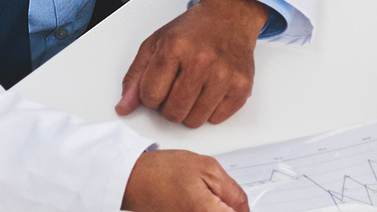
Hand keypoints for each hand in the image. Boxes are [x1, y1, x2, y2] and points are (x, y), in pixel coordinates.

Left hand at [118, 0, 267, 126]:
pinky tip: (210, 90)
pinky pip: (216, 119)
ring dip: (189, 110)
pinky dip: (210, 111)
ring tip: (194, 89)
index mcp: (174, 48)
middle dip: (169, 106)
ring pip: (194, 121)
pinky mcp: (242, 87)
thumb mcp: (155, 44)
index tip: (158, 86)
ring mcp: (224, 75)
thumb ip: (136, 77)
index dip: (150, 96)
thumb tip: (123, 108)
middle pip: (173, 113)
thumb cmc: (192, 31)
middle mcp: (201, 61)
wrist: (230, 17)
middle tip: (177, 88)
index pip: (150, 96)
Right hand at [122, 149, 248, 211]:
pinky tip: (193, 200)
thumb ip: (232, 190)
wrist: (132, 179)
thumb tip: (244, 207)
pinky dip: (202, 209)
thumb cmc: (162, 171)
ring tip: (199, 195)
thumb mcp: (207, 168)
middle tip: (218, 196)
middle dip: (227, 209)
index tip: (236, 202)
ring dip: (214, 208)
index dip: (242, 209)